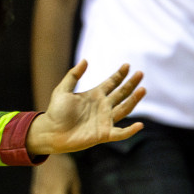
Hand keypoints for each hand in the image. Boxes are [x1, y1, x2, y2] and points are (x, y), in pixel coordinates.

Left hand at [26, 61, 144, 154]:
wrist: (50, 132)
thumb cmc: (56, 112)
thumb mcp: (62, 90)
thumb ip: (73, 75)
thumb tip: (85, 60)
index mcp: (94, 95)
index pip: (112, 83)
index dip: (120, 75)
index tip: (127, 65)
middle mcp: (102, 107)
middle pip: (121, 94)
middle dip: (131, 84)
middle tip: (140, 73)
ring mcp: (104, 120)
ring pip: (124, 109)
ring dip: (134, 100)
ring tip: (142, 89)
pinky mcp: (103, 134)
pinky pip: (120, 133)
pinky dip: (130, 131)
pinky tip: (139, 125)